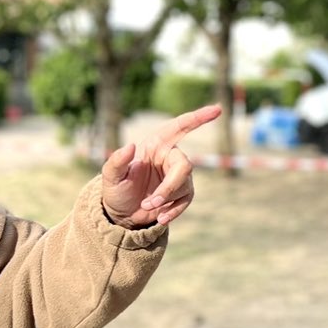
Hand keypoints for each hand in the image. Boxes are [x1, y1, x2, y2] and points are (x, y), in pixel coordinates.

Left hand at [100, 104, 220, 227]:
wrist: (122, 214)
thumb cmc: (116, 190)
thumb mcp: (111, 176)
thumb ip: (117, 160)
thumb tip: (130, 146)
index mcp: (156, 145)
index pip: (180, 127)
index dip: (198, 118)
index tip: (217, 110)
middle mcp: (169, 157)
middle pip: (185, 165)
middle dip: (170, 186)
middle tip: (150, 203)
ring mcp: (177, 175)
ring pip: (185, 185)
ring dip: (166, 199)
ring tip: (147, 208)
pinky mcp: (181, 193)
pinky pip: (184, 201)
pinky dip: (173, 211)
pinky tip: (160, 218)